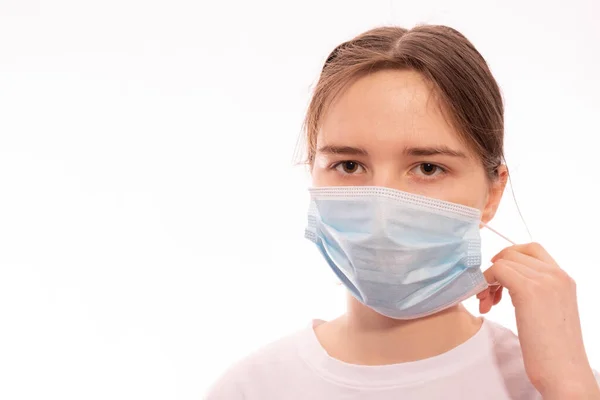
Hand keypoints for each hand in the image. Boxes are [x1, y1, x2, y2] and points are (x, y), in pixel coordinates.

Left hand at [478, 243, 599, 397]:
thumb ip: (536, 291)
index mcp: (564, 279)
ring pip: (504, 260)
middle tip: (490, 297)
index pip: (531, 249)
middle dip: (496, 270)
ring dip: (488, 280)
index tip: (499, 280)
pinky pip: (498, 270)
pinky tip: (486, 304)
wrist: (564, 372)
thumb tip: (506, 281)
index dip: (509, 259)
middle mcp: (557, 274)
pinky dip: (485, 283)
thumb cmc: (553, 351)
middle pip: (514, 252)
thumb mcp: (549, 311)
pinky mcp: (529, 290)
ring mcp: (545, 280)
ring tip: (488, 304)